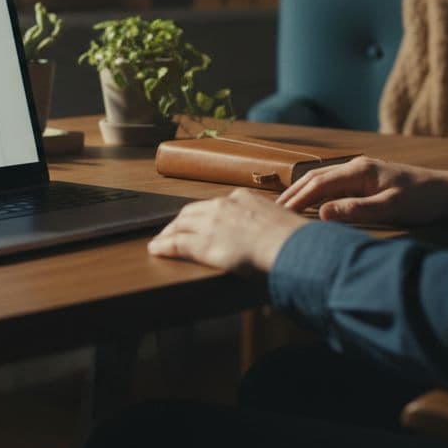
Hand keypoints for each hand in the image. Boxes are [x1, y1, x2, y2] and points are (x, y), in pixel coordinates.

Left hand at [148, 188, 309, 274]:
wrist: (289, 246)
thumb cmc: (292, 239)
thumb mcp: (280, 221)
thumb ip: (268, 223)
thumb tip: (273, 233)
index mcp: (242, 198)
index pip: (214, 204)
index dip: (202, 214)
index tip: (198, 220)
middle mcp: (223, 206)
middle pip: (192, 212)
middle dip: (179, 221)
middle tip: (171, 230)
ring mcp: (211, 224)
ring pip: (180, 225)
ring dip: (167, 233)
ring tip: (160, 240)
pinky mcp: (203, 243)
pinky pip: (176, 243)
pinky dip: (163, 245)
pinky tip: (155, 249)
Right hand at [277, 157, 447, 226]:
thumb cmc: (423, 200)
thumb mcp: (390, 208)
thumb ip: (355, 210)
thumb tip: (321, 214)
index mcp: (360, 170)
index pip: (319, 183)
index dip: (297, 198)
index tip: (279, 213)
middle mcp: (357, 167)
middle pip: (316, 178)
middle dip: (294, 193)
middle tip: (272, 210)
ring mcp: (362, 172)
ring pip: (324, 180)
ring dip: (303, 193)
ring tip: (285, 208)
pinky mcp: (367, 180)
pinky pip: (335, 185)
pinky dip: (318, 194)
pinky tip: (312, 205)